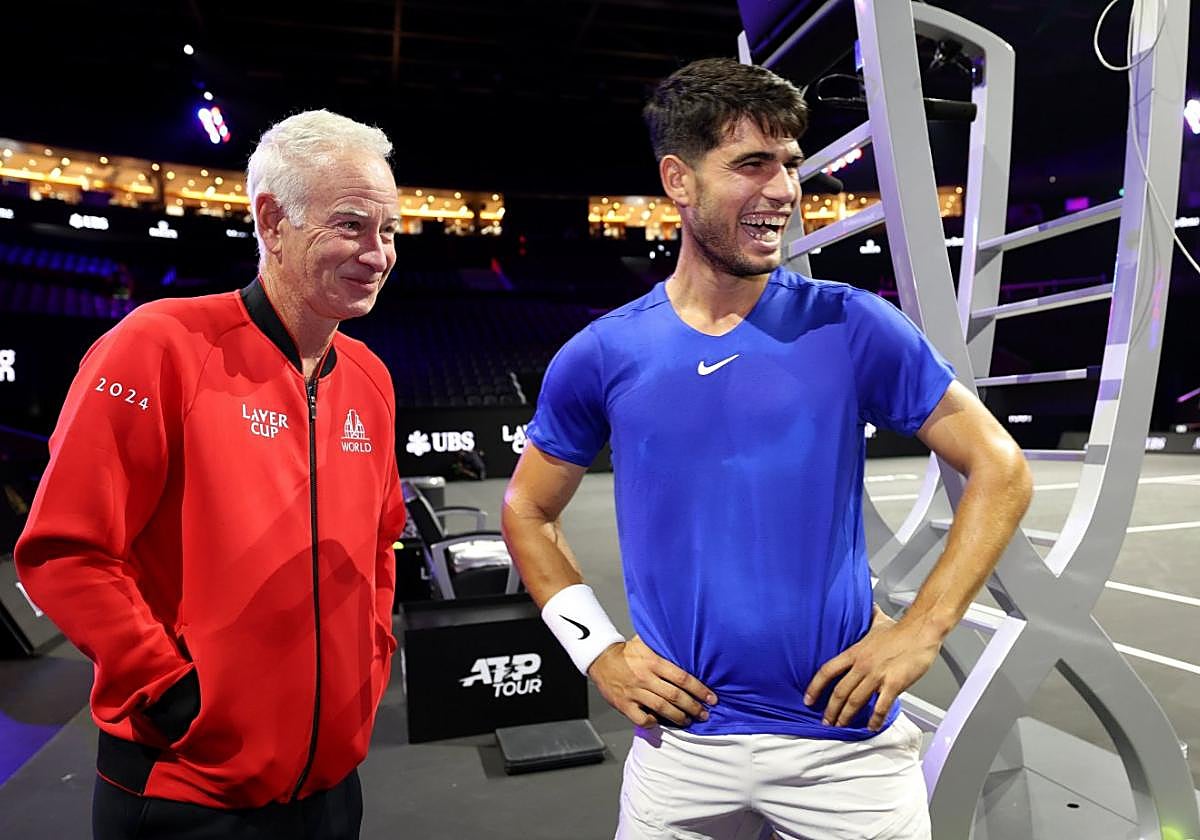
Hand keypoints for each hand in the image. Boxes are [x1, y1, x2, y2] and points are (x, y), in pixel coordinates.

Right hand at [588, 635, 716, 727]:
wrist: (601, 659)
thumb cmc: (628, 653)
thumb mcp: (647, 643)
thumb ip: (665, 645)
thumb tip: (688, 641)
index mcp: (653, 662)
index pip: (683, 678)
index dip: (699, 690)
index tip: (711, 698)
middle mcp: (645, 677)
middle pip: (675, 696)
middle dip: (694, 707)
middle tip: (704, 713)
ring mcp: (634, 692)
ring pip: (662, 709)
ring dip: (679, 717)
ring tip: (689, 720)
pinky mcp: (624, 704)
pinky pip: (642, 718)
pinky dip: (653, 722)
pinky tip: (661, 722)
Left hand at [804, 605, 940, 730]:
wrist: (921, 630)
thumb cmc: (901, 629)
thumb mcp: (877, 622)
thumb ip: (868, 618)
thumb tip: (867, 608)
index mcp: (855, 652)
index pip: (827, 671)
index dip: (815, 687)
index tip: (808, 699)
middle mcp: (862, 665)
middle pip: (839, 692)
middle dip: (830, 710)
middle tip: (826, 722)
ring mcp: (877, 675)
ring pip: (855, 701)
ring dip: (846, 716)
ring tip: (841, 726)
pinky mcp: (893, 684)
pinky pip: (880, 707)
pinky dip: (874, 719)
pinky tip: (871, 726)